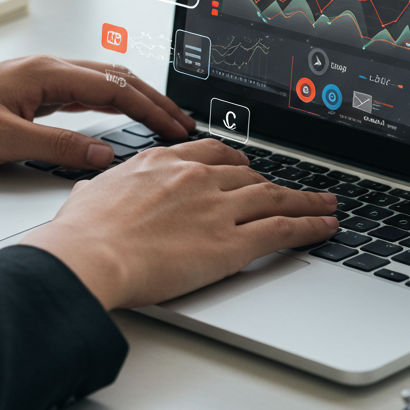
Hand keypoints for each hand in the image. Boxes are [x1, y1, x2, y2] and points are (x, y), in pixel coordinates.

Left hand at [0, 55, 193, 167]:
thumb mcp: (8, 141)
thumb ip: (59, 148)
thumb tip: (105, 155)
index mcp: (48, 73)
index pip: (116, 88)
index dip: (151, 109)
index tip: (176, 128)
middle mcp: (49, 68)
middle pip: (117, 78)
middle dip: (154, 100)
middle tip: (182, 123)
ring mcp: (42, 76)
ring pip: (103, 81)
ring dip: (135, 98)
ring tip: (160, 119)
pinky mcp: (33, 89)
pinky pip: (84, 90)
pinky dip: (111, 101)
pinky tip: (118, 113)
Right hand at [20, 139, 338, 309]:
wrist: (90, 256)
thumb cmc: (83, 233)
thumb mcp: (90, 194)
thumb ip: (103, 190)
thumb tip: (93, 193)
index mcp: (163, 163)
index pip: (211, 153)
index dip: (235, 162)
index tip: (246, 167)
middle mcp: (196, 177)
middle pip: (248, 174)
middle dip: (272, 182)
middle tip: (290, 189)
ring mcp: (218, 208)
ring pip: (275, 197)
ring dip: (305, 200)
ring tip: (326, 204)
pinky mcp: (232, 242)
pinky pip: (283, 228)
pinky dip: (310, 225)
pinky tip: (325, 226)